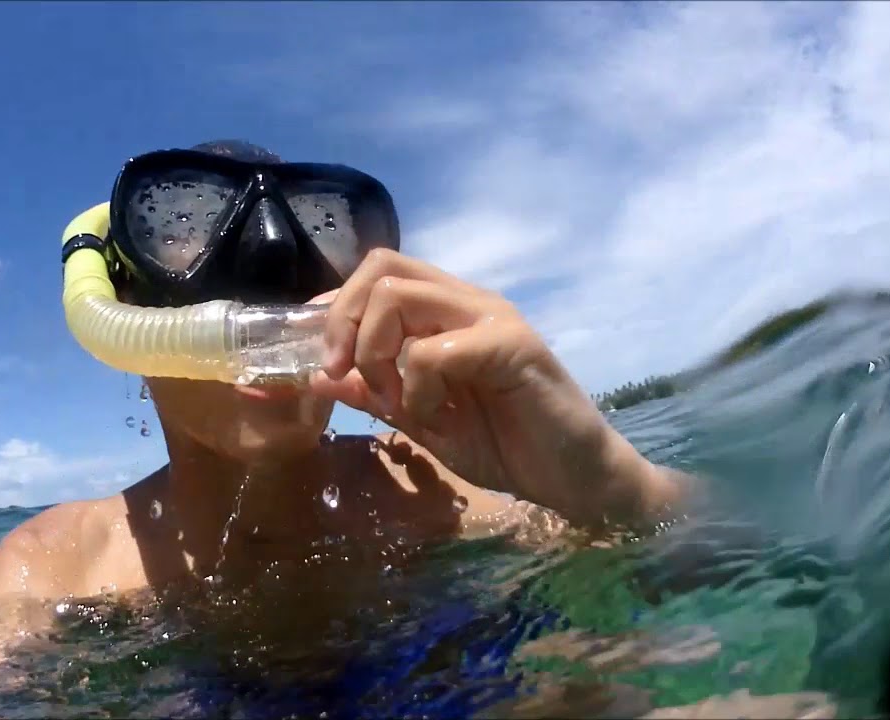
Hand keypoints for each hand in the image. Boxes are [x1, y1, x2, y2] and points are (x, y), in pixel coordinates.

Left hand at [310, 249, 679, 529]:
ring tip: (398, 402)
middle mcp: (466, 300)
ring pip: (397, 297)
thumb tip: (318, 375)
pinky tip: (436, 418)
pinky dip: (417, 389)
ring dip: (377, 354)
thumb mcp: (421, 420)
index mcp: (444, 311)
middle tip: (344, 375)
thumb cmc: (505, 445)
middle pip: (380, 268)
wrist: (573, 479)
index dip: (332, 308)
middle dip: (343, 323)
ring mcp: (491, 316)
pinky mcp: (512, 344)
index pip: (375, 274)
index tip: (316, 358)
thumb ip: (375, 392)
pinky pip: (433, 351)